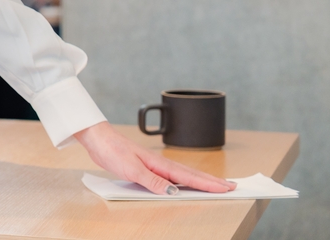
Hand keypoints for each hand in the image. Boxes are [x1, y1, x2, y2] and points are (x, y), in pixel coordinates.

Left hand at [74, 122, 237, 194]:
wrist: (97, 138)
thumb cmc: (112, 150)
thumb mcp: (131, 169)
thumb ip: (152, 181)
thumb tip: (172, 191)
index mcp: (159, 164)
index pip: (189, 177)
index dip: (209, 184)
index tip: (227, 188)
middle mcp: (160, 164)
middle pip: (192, 175)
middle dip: (212, 181)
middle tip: (232, 187)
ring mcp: (154, 164)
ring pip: (183, 175)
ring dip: (200, 180)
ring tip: (216, 185)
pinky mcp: (146, 166)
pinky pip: (171, 175)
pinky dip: (183, 180)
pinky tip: (185, 184)